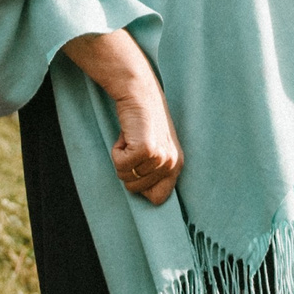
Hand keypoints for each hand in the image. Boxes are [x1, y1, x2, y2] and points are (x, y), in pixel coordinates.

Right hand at [106, 70, 184, 204]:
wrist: (139, 94)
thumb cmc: (142, 121)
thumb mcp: (156, 149)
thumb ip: (155, 171)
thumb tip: (145, 196)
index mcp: (177, 165)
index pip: (159, 199)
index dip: (142, 187)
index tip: (138, 167)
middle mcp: (172, 164)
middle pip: (136, 190)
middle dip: (128, 168)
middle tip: (134, 144)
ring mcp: (160, 158)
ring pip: (126, 178)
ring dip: (122, 158)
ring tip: (132, 138)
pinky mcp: (146, 151)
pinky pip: (120, 165)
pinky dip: (116, 151)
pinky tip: (127, 135)